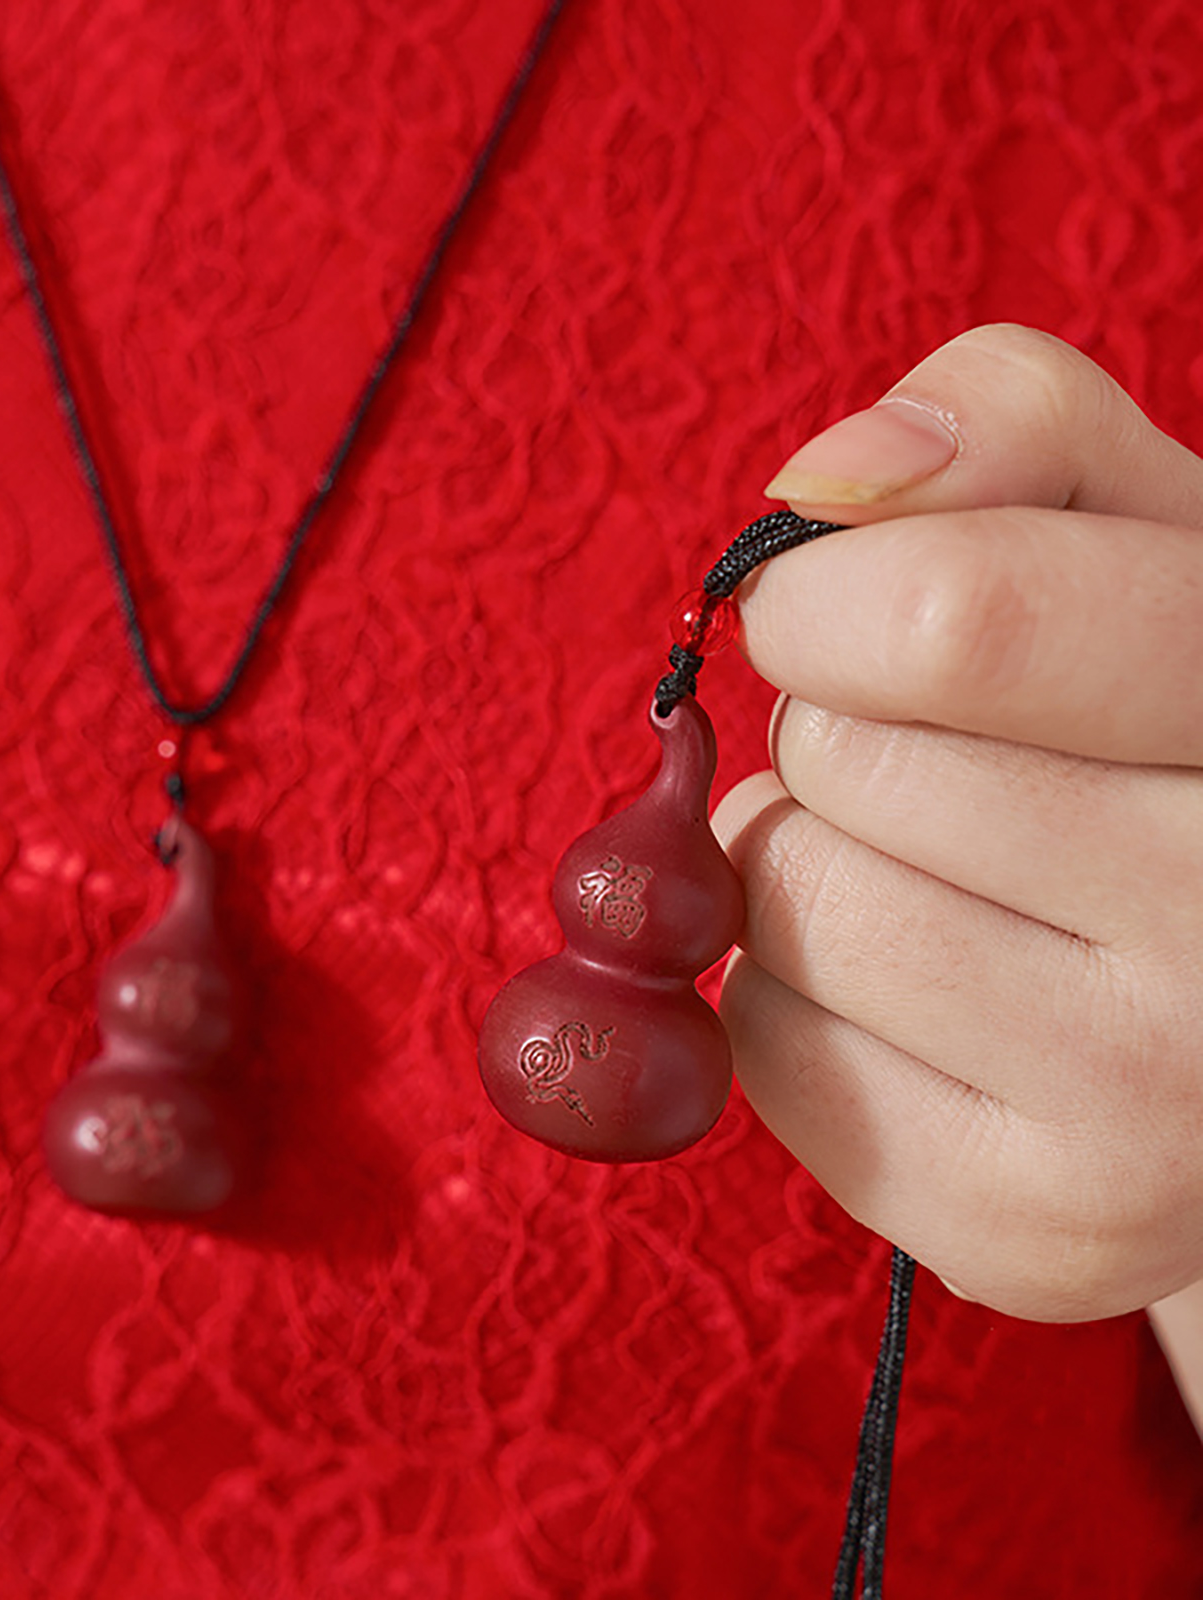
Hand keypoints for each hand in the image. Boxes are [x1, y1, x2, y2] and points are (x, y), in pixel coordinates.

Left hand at [711, 324, 1202, 1322]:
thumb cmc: (1156, 730)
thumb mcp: (1139, 540)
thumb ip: (1011, 435)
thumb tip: (823, 487)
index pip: (960, 621)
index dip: (828, 600)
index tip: (825, 616)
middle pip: (844, 762)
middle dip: (837, 733)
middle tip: (940, 767)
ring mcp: (1154, 1121)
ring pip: (787, 904)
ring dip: (809, 860)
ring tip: (943, 878)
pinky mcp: (1035, 1239)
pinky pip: (767, 1048)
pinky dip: (796, 996)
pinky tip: (928, 995)